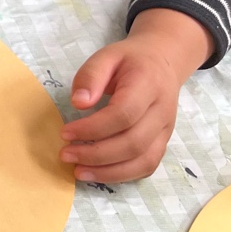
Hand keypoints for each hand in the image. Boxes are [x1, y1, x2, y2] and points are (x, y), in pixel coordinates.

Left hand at [59, 8, 212, 183]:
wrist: (163, 63)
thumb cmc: (129, 61)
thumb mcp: (106, 56)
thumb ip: (90, 76)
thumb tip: (79, 103)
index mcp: (148, 86)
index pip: (123, 114)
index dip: (92, 128)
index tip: (64, 133)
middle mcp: (162, 112)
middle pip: (133, 143)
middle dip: (96, 154)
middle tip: (65, 154)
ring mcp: (166, 130)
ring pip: (143, 161)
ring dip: (108, 172)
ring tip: (78, 171)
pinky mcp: (163, 142)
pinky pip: (147, 166)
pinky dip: (122, 175)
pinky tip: (98, 173)